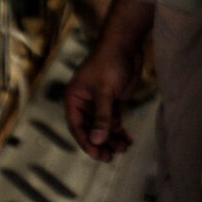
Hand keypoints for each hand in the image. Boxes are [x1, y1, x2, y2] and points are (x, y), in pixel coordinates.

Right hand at [64, 42, 135, 159]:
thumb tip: (96, 141)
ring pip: (102, 128)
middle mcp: (83, 104)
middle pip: (90, 130)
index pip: (77, 127)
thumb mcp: (104, 91)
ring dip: (112, 139)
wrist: (126, 45)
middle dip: (101, 143)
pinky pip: (113, 121)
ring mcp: (98, 103)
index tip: (98, 154)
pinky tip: (128, 140)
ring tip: (123, 149)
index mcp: (74, 99)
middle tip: (111, 157)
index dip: (87, 142)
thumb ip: (101, 117)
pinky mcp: (112, 101)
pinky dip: (119, 131)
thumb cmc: (109, 64)